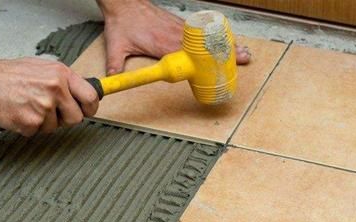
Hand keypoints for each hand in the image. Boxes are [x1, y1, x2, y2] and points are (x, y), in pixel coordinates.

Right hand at [0, 58, 98, 135]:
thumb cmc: (6, 75)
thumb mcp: (41, 68)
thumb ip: (62, 81)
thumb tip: (81, 95)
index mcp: (60, 74)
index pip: (91, 96)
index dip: (90, 108)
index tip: (87, 111)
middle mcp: (55, 89)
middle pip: (76, 118)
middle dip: (64, 119)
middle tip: (48, 111)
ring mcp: (43, 107)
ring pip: (55, 127)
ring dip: (43, 122)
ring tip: (26, 106)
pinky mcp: (31, 122)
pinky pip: (38, 132)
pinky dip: (28, 127)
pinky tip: (18, 112)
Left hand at [97, 0, 250, 75]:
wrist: (125, 2)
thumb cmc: (123, 23)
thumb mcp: (116, 44)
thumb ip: (115, 65)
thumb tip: (111, 80)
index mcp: (163, 44)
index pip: (188, 55)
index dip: (205, 62)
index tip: (218, 67)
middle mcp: (175, 35)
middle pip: (205, 47)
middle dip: (226, 52)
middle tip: (244, 58)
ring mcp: (180, 29)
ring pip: (207, 38)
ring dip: (226, 44)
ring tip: (243, 51)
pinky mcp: (180, 24)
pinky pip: (202, 32)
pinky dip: (216, 37)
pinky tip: (227, 41)